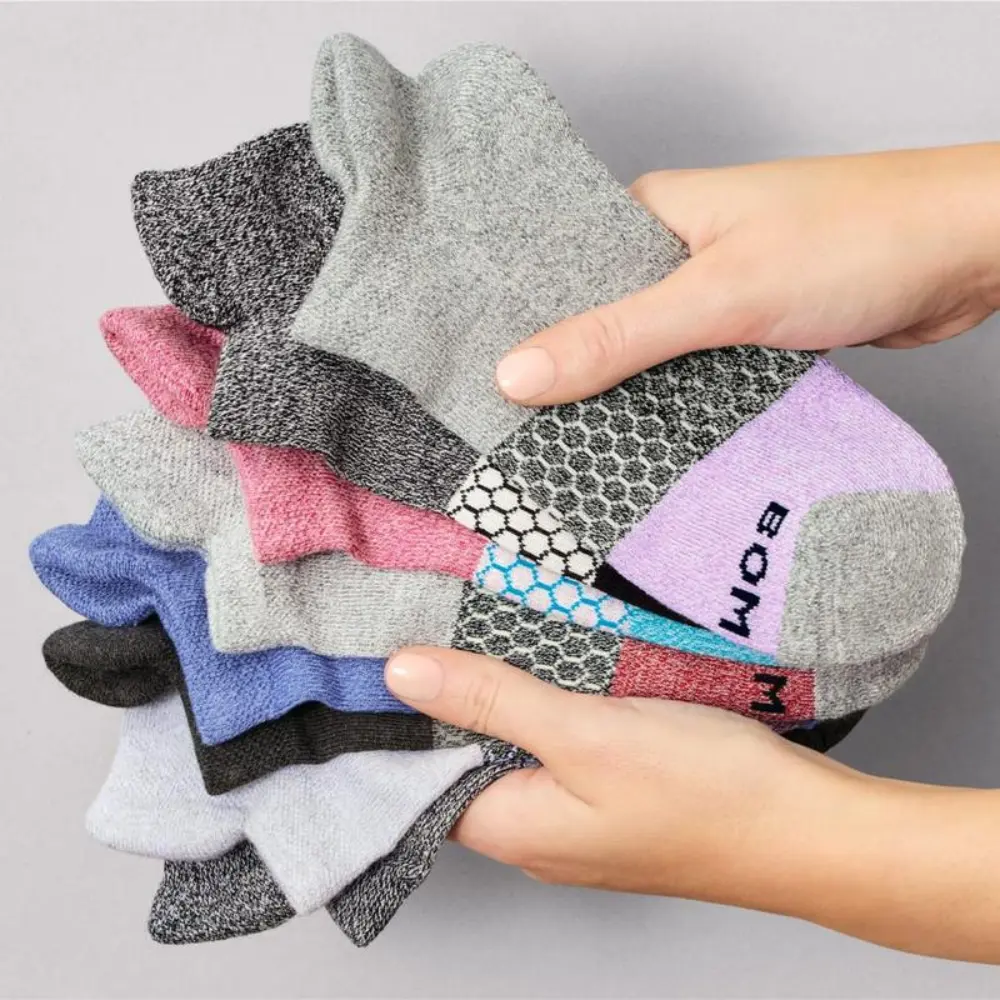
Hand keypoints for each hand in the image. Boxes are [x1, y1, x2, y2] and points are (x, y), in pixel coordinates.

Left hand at [385, 647, 999, 963]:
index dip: (390, 722)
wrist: (813, 830)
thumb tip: (400, 673)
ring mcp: (578, 819)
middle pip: (462, 761)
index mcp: (511, 828)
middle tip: (434, 625)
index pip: (414, 778)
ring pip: (513, 751)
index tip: (372, 658)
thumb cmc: (707, 792)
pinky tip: (555, 667)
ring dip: (502, 699)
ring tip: (488, 633)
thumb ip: (490, 701)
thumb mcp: (584, 733)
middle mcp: (536, 833)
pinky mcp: (616, 797)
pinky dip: (547, 708)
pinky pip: (558, 750)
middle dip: (447, 699)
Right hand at [495, 144, 999, 403]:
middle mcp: (679, 250)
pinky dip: (677, 403)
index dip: (524, 333)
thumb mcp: (719, 295)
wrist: (970, 253)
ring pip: (649, 354)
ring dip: (630, 396)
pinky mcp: (751, 329)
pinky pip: (693, 372)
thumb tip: (518, 374)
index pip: (560, 275)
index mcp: (653, 214)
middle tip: (528, 435)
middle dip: (575, 376)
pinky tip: (653, 438)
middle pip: (602, 321)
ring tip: (578, 448)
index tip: (489, 391)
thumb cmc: (859, 239)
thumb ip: (618, 337)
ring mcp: (718, 291)